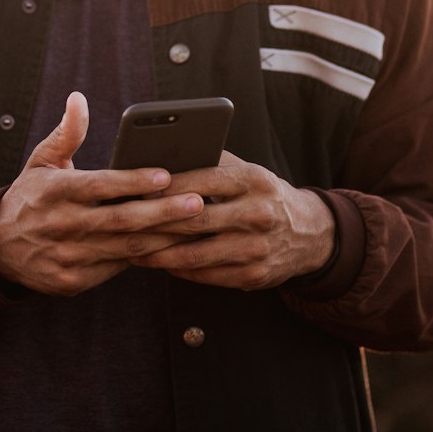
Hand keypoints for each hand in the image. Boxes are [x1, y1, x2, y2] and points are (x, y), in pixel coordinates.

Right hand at [0, 92, 206, 295]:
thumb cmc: (31, 196)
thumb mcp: (41, 160)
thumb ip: (67, 132)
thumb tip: (78, 98)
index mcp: (54, 191)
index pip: (99, 185)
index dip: (132, 181)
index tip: (165, 174)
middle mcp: (61, 225)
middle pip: (120, 220)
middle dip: (162, 212)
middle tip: (197, 202)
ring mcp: (66, 256)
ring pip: (124, 248)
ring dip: (162, 237)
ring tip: (195, 226)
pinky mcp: (72, 281)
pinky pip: (115, 269)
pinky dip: (143, 258)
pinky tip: (170, 247)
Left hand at [130, 150, 335, 289]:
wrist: (310, 234)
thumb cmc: (263, 195)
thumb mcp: (248, 171)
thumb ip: (212, 163)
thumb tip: (163, 156)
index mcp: (254, 180)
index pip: (203, 179)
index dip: (167, 185)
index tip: (135, 187)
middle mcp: (258, 214)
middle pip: (196, 219)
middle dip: (155, 222)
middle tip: (122, 222)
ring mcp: (257, 248)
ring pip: (196, 253)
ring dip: (159, 253)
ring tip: (131, 249)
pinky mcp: (254, 275)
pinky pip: (207, 275)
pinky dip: (178, 270)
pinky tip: (157, 263)